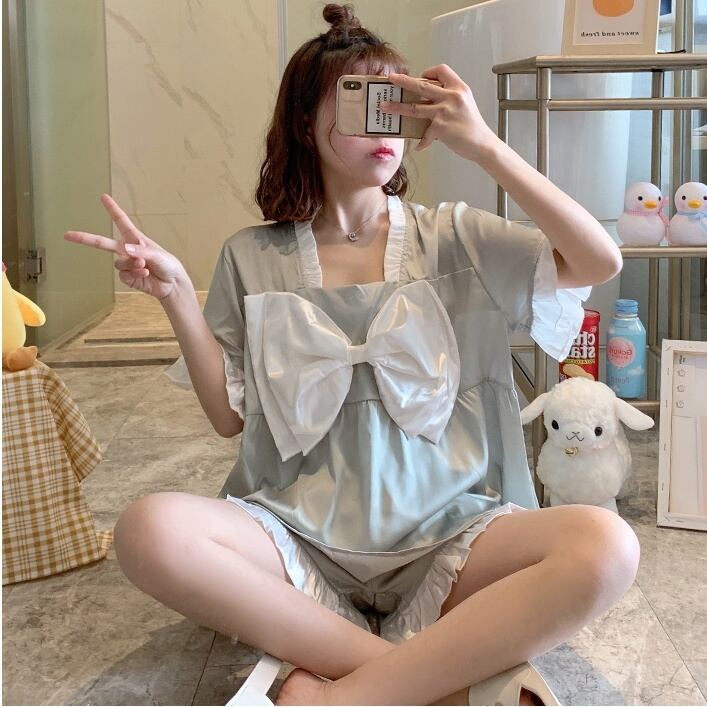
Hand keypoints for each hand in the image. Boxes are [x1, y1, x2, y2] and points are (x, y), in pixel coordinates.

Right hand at [64, 194, 189, 300]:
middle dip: (85, 239)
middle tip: (68, 235)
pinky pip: (123, 274)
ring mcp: (126, 263)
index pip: (121, 221)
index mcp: (135, 238)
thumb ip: (141, 252)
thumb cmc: (167, 264)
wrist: (172, 284)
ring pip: (118, 263)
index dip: (112, 209)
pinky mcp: (127, 276)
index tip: (104, 197)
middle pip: (102, 243)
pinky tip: (145, 274)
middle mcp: (127, 249)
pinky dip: (134, 274)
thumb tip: (125, 249)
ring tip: (145, 266)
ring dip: (132, 265)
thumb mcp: (157, 255)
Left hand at [380, 64, 498, 162]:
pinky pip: (425, 134)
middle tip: (391, 79)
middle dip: (403, 81)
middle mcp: (451, 96)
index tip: (420, 77)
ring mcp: (445, 111)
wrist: (482, 144)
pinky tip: (419, 147)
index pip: (440, 70)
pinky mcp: (441, 127)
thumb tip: (427, 98)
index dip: (428, 72)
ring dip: (397, 108)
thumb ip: (449, 97)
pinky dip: (422, 142)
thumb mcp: (465, 103)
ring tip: (385, 108)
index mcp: (458, 88)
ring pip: (415, 107)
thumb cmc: (472, 125)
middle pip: (421, 85)